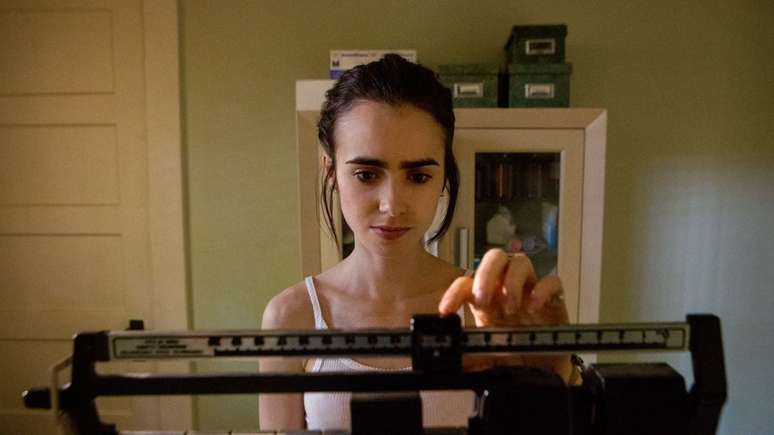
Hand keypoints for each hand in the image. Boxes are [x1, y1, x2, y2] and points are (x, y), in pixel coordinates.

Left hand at [438, 249, 574, 381]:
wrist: (544, 370)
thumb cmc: (515, 356)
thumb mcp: (487, 359)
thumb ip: (470, 358)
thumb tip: (454, 361)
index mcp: (487, 300)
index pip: (466, 284)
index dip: (454, 293)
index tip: (447, 310)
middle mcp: (507, 289)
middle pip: (494, 259)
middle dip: (485, 274)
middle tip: (483, 299)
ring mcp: (530, 291)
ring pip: (521, 262)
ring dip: (512, 281)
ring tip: (511, 307)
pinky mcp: (554, 300)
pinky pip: (552, 281)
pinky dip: (542, 290)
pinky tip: (535, 307)